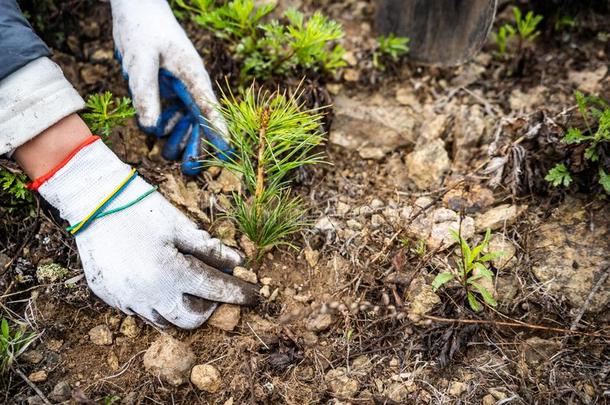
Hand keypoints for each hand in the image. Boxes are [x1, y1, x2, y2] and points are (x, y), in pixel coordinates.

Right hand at [31, 135, 256, 328]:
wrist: (92, 200)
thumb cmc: (141, 208)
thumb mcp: (181, 226)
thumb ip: (211, 249)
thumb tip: (238, 263)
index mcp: (171, 273)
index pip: (216, 291)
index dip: (239, 293)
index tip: (254, 295)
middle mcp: (148, 294)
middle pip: (189, 320)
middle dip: (207, 308)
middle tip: (210, 288)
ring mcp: (126, 299)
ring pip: (162, 321)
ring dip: (179, 307)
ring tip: (183, 284)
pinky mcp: (109, 296)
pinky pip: (139, 311)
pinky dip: (154, 302)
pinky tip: (155, 280)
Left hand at [110, 0, 228, 174]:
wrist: (135, 8)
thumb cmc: (143, 28)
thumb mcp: (142, 60)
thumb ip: (146, 93)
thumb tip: (150, 129)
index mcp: (194, 77)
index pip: (210, 110)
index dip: (219, 134)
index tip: (226, 155)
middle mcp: (190, 85)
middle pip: (200, 123)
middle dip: (197, 147)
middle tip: (190, 171)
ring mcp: (178, 88)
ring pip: (184, 122)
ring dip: (177, 140)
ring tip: (167, 155)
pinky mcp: (165, 88)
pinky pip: (167, 114)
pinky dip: (162, 126)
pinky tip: (154, 134)